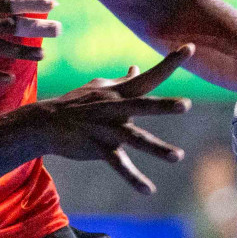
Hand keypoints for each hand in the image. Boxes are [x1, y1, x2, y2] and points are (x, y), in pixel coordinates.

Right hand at [35, 44, 195, 193]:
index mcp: (118, 92)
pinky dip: (133, 178)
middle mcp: (114, 108)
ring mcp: (106, 129)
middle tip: (187, 105)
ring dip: (156, 148)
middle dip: (164, 106)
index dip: (170, 63)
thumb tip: (137, 68)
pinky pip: (119, 165)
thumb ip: (121, 82)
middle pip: (142, 106)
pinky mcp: (98, 148)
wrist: (45, 122)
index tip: (191, 47)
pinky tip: (148, 190)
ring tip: (177, 157)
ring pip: (134, 139)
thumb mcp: (98, 89)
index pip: (149, 76)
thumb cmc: (75, 103)